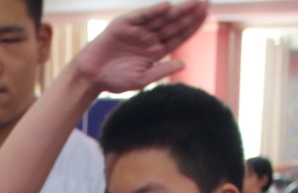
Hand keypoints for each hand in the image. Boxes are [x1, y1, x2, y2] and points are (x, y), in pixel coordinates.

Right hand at [73, 1, 207, 94]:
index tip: (206, 16)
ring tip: (194, 2)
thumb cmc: (115, 80)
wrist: (91, 76)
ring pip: (161, 18)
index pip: (179, 35)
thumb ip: (162, 70)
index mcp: (156, 50)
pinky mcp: (123, 25)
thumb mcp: (142, 79)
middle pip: (174, 24)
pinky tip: (167, 7)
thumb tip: (183, 64)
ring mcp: (137, 30)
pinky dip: (152, 11)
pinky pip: (141, 16)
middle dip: (190, 14)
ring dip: (177, 10)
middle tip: (206, 3)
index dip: (193, 26)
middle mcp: (149, 37)